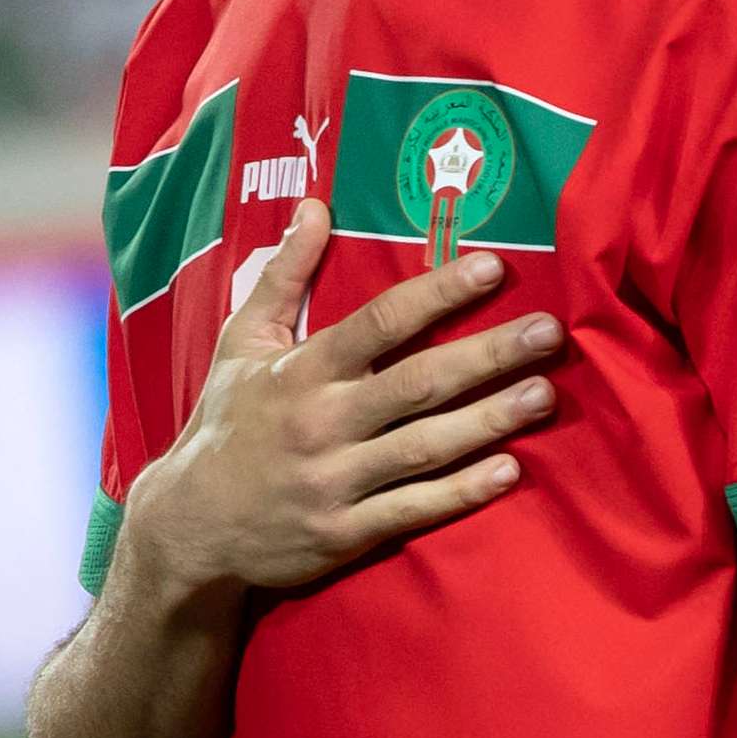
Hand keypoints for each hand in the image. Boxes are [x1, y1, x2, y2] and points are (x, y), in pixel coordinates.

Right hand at [120, 199, 562, 597]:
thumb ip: (285, 275)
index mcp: (301, 371)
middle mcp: (321, 422)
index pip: (379, 323)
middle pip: (418, 382)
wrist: (187, 528)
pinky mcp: (343, 533)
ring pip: (425, 446)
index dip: (437, 294)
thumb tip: (314, 205)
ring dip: (490, 420)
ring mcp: (333, 481)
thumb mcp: (242, 343)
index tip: (493, 267)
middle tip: (549, 331)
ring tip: (545, 394)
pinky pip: (412, 509)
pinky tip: (511, 470)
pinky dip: (462, 492)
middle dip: (488, 354)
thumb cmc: (228, 423)